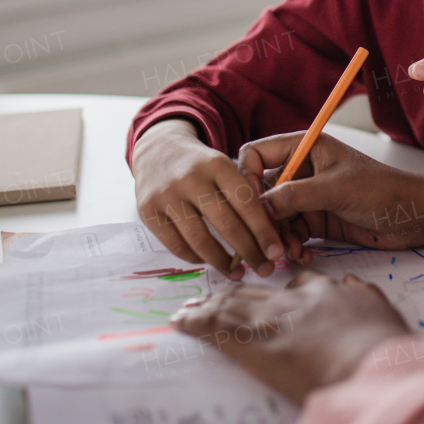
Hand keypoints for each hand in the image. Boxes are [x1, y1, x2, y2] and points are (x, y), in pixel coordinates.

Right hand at [131, 119, 301, 277]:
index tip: (276, 253)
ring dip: (223, 262)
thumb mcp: (224, 168)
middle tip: (264, 269)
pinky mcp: (147, 211)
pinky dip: (197, 258)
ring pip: (201, 240)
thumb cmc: (202, 166)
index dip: (264, 231)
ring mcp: (167, 196)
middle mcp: (191, 179)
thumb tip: (268, 239)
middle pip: (226, 224)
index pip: (246, 202)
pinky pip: (177, 246)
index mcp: (217, 164)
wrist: (158, 150)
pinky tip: (210, 262)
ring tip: (238, 273)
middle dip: (249, 252)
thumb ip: (243, 196)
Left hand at [170, 270, 408, 403]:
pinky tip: (180, 322)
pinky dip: (194, 323)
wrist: (373, 363)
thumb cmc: (384, 345)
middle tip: (209, 297)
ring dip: (205, 307)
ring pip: (230, 306)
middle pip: (253, 292)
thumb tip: (353, 285)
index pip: (295, 283)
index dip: (275, 288)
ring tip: (188, 309)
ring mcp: (272, 319)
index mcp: (325, 292)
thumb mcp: (382, 312)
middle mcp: (293, 300)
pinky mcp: (254, 343)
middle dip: (229, 294)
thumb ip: (364, 296)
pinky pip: (215, 328)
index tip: (265, 293)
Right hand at [239, 133, 423, 260]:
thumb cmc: (382, 191)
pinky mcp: (316, 219)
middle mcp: (302, 169)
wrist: (413, 218)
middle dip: (263, 216)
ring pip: (274, 216)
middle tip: (268, 239)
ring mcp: (308, 196)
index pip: (258, 154)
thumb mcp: (335, 189)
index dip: (247, 177)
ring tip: (289, 252)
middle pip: (262, 190)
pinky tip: (301, 255)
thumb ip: (294, 195)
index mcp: (305, 148)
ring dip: (277, 236)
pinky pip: (290, 232)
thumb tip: (258, 206)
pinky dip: (291, 245)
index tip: (250, 204)